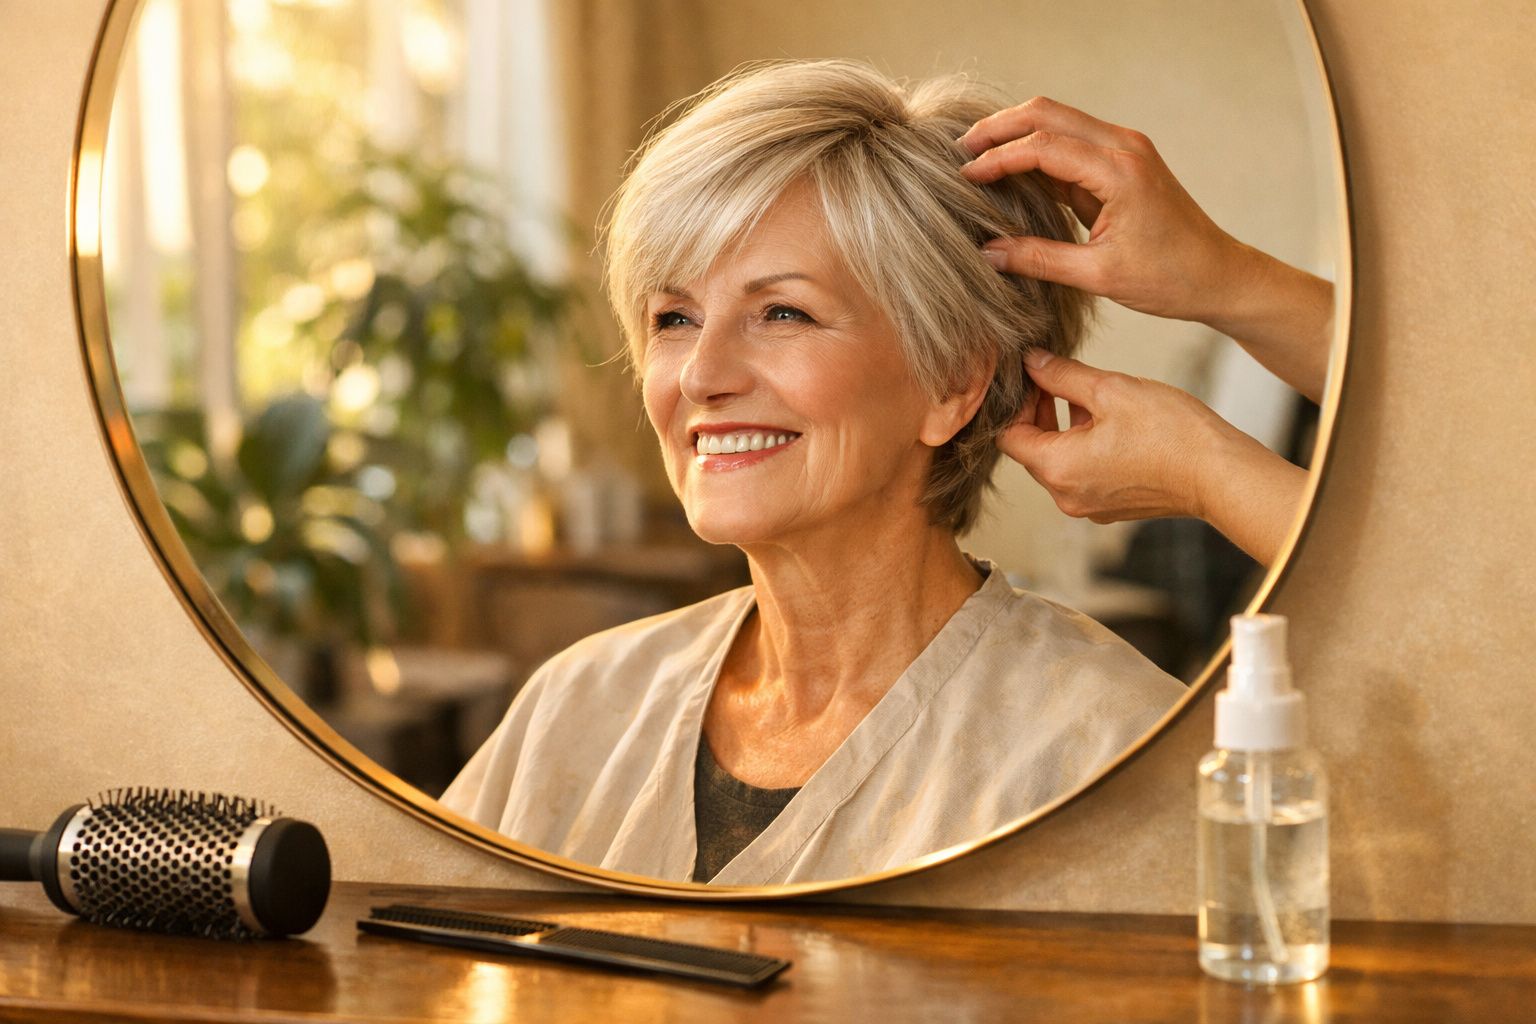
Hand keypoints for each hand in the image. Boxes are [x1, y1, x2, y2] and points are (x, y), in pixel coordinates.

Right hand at [959, 98, 1332, 401]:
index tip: (964, 176)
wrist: (1218, 276)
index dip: (998, 158)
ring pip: (1057, 122)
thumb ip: (1039, 259)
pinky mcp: (1121, 163)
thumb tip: (987, 253)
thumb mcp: (1098, 275)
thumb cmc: (1169, 278)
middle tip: (959, 148)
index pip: (1043, 146)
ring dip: (1016, 135)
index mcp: (1120, 170)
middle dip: (999, 127)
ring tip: (975, 157)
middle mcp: (1123, 147)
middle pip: (1047, 113)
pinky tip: (1009, 174)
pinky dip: (1036, 153)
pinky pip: (1070, 146)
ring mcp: (1124, 150)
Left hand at [1001, 349, 1221, 523]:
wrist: (1220, 475)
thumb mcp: (1111, 390)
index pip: (1009, 436)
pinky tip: (1107, 421)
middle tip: (1055, 380)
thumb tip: (1031, 361)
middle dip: (1039, 414)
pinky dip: (1083, 448)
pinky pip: (1082, 475)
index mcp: (1057, 469)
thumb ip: (1062, 375)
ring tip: (1085, 395)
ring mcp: (1089, 506)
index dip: (1016, 403)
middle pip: (1031, 451)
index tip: (1034, 378)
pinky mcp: (1111, 507)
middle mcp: (1065, 496)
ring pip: (1058, 462)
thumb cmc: (1171, 433)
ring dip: (1063, 429)